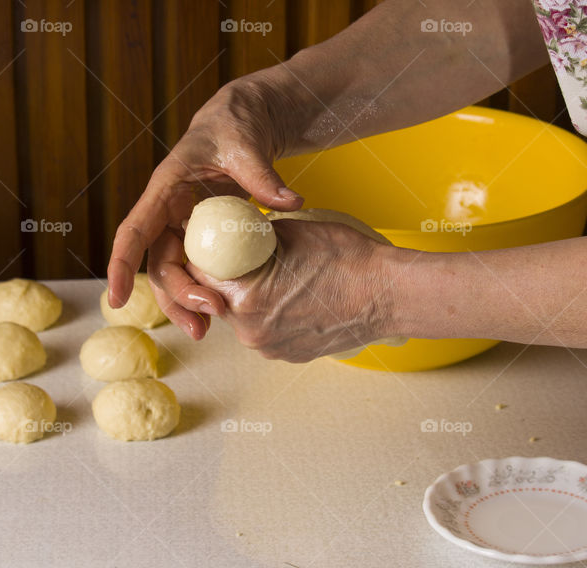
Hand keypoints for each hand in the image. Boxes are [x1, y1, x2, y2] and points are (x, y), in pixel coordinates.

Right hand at [107, 73, 309, 339]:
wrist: (242, 123)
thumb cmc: (235, 127)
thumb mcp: (246, 145)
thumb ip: (263, 175)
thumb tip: (291, 203)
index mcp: (166, 188)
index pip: (135, 230)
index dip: (122, 264)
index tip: (116, 298)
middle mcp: (167, 211)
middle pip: (158, 262)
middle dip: (174, 296)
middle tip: (202, 324)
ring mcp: (182, 224)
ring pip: (174, 272)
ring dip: (185, 302)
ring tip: (204, 331)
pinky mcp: (200, 233)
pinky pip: (195, 267)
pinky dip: (204, 288)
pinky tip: (217, 313)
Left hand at [185, 219, 396, 361]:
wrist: (387, 295)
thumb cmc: (345, 259)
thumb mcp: (289, 231)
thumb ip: (250, 237)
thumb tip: (231, 233)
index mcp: (245, 297)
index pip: (200, 275)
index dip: (203, 256)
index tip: (209, 245)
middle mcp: (250, 330)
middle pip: (217, 298)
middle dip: (226, 277)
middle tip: (244, 258)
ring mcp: (269, 347)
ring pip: (241, 316)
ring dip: (248, 297)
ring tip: (279, 276)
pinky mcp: (286, 355)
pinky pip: (264, 330)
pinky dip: (270, 313)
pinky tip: (294, 296)